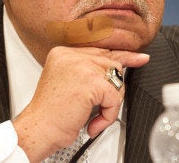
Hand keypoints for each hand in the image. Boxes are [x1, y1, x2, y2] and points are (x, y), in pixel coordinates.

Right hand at [12, 46, 148, 160]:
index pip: (100, 49)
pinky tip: (94, 122)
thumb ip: (87, 72)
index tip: (139, 57)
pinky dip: (108, 114)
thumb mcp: (68, 83)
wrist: (40, 129)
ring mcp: (80, 66)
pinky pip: (114, 97)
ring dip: (110, 102)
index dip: (121, 56)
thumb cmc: (52, 113)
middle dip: (115, 87)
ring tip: (94, 115)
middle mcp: (71, 55)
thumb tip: (116, 67)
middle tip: (110, 103)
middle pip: (112, 63)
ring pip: (116, 79)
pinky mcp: (90, 82)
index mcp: (63, 53)